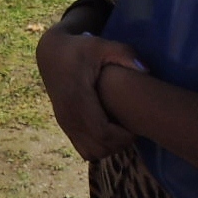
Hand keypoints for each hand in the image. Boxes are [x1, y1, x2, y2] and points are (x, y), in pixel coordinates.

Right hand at [35, 24, 145, 160]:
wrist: (51, 54)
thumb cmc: (80, 49)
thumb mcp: (101, 45)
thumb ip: (124, 54)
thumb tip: (146, 71)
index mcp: (77, 100)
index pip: (103, 133)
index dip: (123, 136)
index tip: (136, 124)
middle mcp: (69, 117)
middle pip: (99, 148)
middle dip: (120, 143)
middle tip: (133, 127)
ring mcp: (66, 124)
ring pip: (91, 153)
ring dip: (110, 147)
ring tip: (121, 129)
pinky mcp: (66, 127)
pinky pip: (84, 150)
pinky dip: (99, 147)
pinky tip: (110, 130)